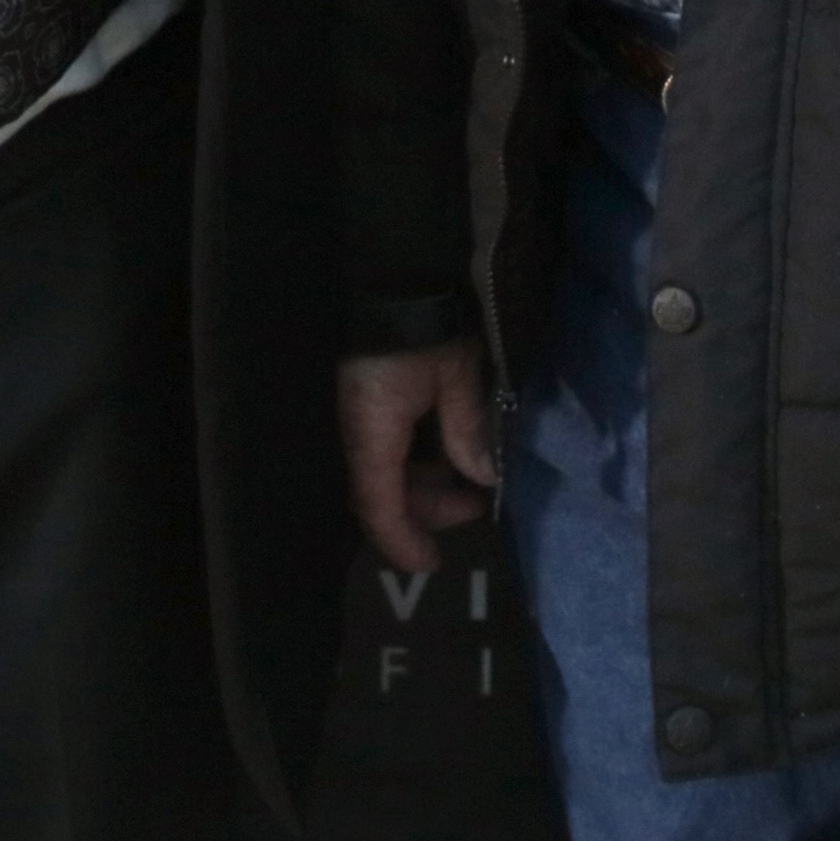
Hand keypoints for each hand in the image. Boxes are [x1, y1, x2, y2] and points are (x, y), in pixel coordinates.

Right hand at [338, 340, 500, 574]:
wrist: (398, 276)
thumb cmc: (428, 327)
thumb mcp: (457, 378)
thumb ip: (466, 432)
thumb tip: (482, 479)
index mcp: (372, 430)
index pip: (379, 505)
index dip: (403, 540)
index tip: (430, 564)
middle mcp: (356, 431)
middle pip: (381, 495)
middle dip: (425, 510)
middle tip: (473, 507)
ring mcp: (359, 419)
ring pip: (384, 475)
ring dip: (422, 488)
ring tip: (468, 484)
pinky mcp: (367, 407)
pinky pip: (386, 453)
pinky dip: (414, 466)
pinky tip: (447, 458)